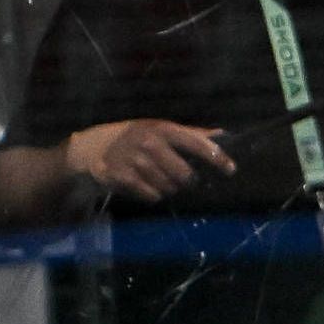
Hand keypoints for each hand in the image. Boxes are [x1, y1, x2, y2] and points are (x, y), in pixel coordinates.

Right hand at [65, 119, 235, 201]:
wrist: (92, 148)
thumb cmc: (134, 138)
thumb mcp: (160, 130)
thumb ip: (191, 134)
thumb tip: (223, 134)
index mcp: (161, 128)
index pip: (196, 143)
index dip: (216, 157)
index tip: (231, 170)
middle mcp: (148, 142)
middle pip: (185, 175)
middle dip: (186, 181)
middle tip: (179, 179)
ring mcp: (134, 160)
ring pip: (169, 188)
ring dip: (168, 188)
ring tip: (156, 178)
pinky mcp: (122, 177)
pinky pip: (152, 196)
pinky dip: (152, 195)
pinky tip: (144, 185)